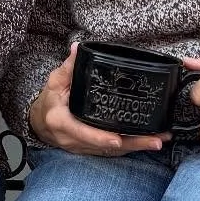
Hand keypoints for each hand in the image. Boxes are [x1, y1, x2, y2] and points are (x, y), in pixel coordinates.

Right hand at [27, 46, 168, 156]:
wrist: (40, 123)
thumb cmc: (50, 101)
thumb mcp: (55, 82)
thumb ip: (68, 67)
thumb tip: (77, 48)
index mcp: (62, 121)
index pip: (81, 132)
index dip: (99, 137)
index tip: (117, 139)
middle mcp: (73, 139)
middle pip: (105, 146)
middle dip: (131, 145)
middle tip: (155, 141)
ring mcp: (83, 147)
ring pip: (111, 151)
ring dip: (136, 147)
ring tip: (158, 141)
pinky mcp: (91, 150)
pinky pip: (112, 152)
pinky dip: (131, 148)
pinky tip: (148, 143)